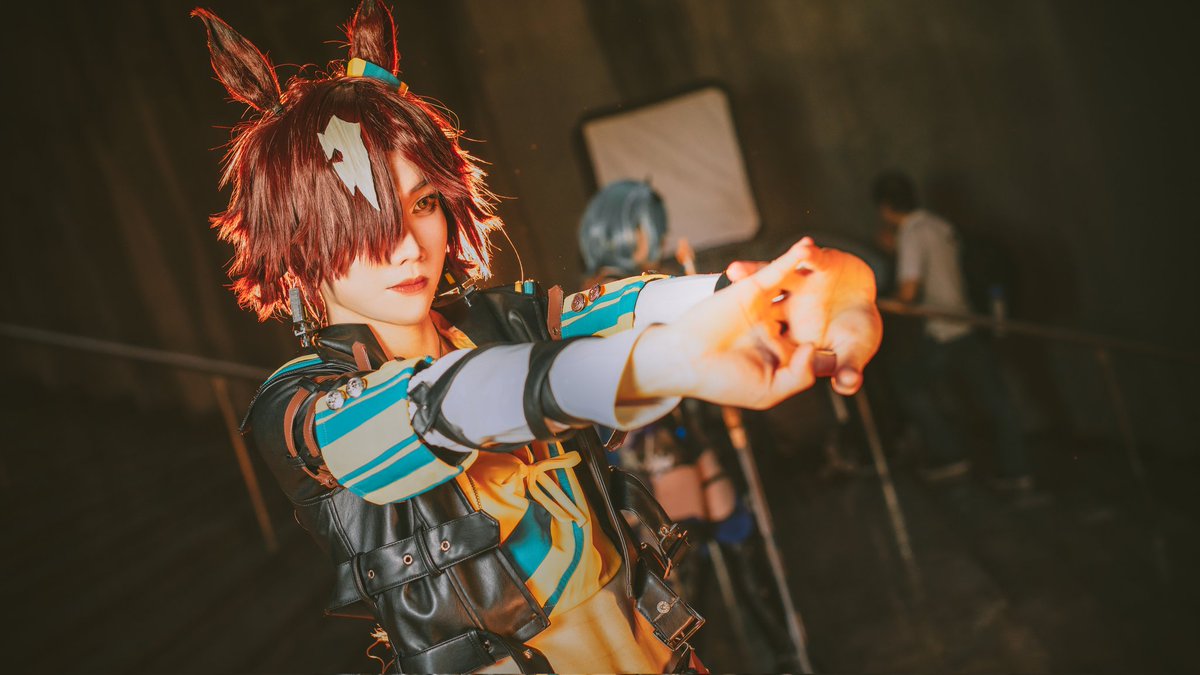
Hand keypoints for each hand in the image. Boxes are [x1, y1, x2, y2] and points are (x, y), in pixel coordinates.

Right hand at [622, 238, 881, 407]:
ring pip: (793, 289)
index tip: (850, 352)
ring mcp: (763, 308)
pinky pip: (776, 271)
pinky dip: (792, 257)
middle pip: (807, 317)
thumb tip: (821, 354)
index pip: (811, 350)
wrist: (688, 363)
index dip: (833, 350)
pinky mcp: (752, 289)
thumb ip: (801, 375)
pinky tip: (810, 246)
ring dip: (812, 275)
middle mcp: (772, 329)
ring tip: (838, 262)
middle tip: (852, 304)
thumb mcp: (771, 390)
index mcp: (776, 355)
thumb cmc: (724, 382)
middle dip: (829, 310)